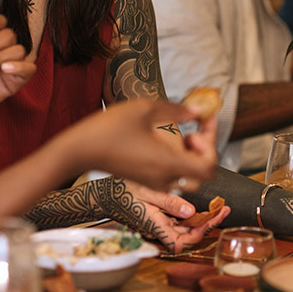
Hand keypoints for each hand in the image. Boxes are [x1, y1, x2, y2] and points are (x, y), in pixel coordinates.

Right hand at [65, 99, 217, 192]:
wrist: (79, 150)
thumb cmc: (109, 128)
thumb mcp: (145, 109)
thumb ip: (176, 110)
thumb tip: (199, 111)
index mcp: (168, 163)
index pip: (208, 167)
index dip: (213, 145)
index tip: (205, 124)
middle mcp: (164, 178)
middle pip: (202, 175)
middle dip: (205, 152)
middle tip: (195, 131)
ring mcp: (154, 182)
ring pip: (188, 177)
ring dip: (192, 156)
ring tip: (182, 134)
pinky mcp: (145, 179)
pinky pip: (172, 175)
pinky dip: (178, 159)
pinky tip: (165, 139)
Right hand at [95, 179, 229, 252]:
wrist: (104, 192)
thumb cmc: (122, 190)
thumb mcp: (148, 191)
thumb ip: (170, 202)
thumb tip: (191, 212)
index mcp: (156, 227)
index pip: (183, 242)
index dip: (201, 233)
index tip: (214, 217)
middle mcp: (158, 230)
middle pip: (188, 236)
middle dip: (208, 223)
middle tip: (224, 208)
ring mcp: (159, 226)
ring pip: (185, 228)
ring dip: (202, 218)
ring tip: (218, 206)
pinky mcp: (158, 219)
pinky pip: (178, 221)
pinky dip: (191, 214)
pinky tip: (201, 205)